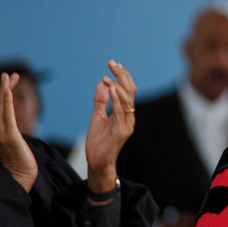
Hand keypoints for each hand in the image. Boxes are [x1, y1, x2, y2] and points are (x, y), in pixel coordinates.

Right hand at [0, 72, 37, 192]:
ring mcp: (0, 134)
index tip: (9, 81)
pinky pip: (8, 116)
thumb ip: (8, 133)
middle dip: (4, 88)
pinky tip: (8, 90)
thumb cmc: (18, 163)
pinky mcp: (9, 137)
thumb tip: (10, 124)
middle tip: (10, 74)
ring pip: (1, 107)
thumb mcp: (12, 144)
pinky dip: (7, 102)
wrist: (18, 179)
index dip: (2, 93)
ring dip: (6, 90)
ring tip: (10, 77)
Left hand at [84, 60, 136, 194]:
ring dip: (118, 86)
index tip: (114, 64)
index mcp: (125, 113)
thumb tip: (102, 83)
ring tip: (110, 75)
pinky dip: (116, 100)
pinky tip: (110, 89)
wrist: (98, 163)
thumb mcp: (97, 118)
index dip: (122, 76)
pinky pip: (120, 112)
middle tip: (112, 63)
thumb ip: (100, 102)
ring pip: (128, 101)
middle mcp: (129, 117)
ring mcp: (127, 124)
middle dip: (122, 76)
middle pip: (130, 92)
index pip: (127, 90)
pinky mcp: (122, 131)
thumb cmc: (98, 143)